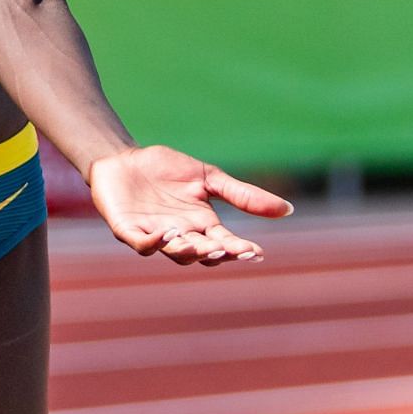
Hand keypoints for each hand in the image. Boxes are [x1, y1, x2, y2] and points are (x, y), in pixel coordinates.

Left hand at [89, 145, 291, 265]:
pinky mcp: (128, 230)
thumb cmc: (166, 170)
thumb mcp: (210, 178)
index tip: (256, 252)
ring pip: (175, 253)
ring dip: (190, 252)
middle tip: (230, 250)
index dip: (239, 249)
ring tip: (205, 246)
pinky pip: (141, 244)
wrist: (124, 159)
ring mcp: (154, 235)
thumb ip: (245, 195)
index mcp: (202, 225)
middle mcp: (181, 235)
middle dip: (216, 254)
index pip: (225, 243)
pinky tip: (169, 234)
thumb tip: (288, 210)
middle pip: (202, 253)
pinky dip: (154, 243)